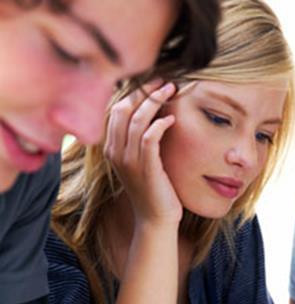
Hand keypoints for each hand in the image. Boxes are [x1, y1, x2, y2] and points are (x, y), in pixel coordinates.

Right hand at [104, 79, 182, 225]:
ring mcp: (129, 160)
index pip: (116, 110)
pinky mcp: (145, 168)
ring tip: (171, 91)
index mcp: (111, 148)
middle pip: (123, 109)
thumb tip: (154, 115)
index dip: (133, 93)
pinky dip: (159, 124)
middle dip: (144, 91)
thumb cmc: (154, 189)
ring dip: (155, 102)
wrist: (156, 219)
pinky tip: (171, 119)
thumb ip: (140, 141)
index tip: (152, 82)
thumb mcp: (142, 162)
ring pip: (136, 120)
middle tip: (163, 81)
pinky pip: (149, 138)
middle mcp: (115, 152)